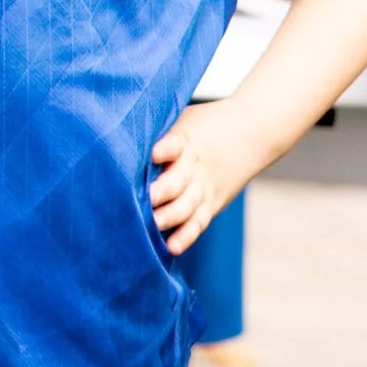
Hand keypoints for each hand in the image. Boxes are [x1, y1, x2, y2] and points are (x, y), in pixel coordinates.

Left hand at [150, 105, 262, 254]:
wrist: (253, 132)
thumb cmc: (205, 125)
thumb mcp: (183, 119)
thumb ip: (156, 132)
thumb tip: (113, 139)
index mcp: (185, 141)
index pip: (175, 144)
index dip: (165, 149)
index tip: (154, 154)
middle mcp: (194, 167)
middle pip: (178, 181)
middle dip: (161, 192)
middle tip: (144, 200)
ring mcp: (204, 188)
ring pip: (186, 206)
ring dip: (170, 217)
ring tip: (152, 225)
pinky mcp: (211, 204)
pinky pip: (198, 222)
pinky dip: (186, 235)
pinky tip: (173, 247)